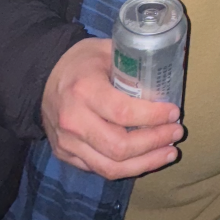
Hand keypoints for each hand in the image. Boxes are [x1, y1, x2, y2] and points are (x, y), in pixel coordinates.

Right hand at [41, 38, 183, 178]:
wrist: (42, 76)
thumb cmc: (82, 60)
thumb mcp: (106, 50)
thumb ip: (133, 63)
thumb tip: (169, 75)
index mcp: (83, 90)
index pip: (123, 113)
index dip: (152, 117)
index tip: (174, 113)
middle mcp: (73, 120)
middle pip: (119, 146)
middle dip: (154, 143)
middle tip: (177, 133)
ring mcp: (67, 142)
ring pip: (111, 167)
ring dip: (146, 163)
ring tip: (169, 152)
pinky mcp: (66, 155)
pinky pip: (100, 169)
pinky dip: (128, 168)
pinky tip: (148, 158)